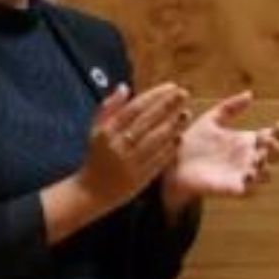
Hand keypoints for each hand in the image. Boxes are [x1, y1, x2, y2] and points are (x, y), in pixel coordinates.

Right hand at [77, 82, 189, 210]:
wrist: (92, 192)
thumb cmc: (96, 157)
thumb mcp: (96, 130)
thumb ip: (109, 108)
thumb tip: (124, 87)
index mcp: (107, 132)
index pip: (133, 109)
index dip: (153, 96)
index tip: (170, 87)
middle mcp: (118, 146)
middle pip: (146, 122)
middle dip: (167, 106)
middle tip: (184, 94)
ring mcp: (130, 163)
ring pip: (155, 141)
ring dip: (172, 127)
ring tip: (186, 114)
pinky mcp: (139, 179)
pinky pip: (158, 161)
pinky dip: (169, 149)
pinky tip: (180, 138)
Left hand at [163, 91, 278, 209]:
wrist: (174, 163)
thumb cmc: (193, 142)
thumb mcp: (212, 119)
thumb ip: (231, 107)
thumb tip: (250, 94)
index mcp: (246, 141)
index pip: (273, 137)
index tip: (278, 125)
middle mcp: (248, 158)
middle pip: (275, 156)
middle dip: (276, 148)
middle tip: (265, 141)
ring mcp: (241, 175)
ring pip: (266, 175)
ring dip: (266, 167)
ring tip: (257, 158)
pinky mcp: (231, 188)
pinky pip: (249, 191)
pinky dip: (253, 184)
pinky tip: (248, 174)